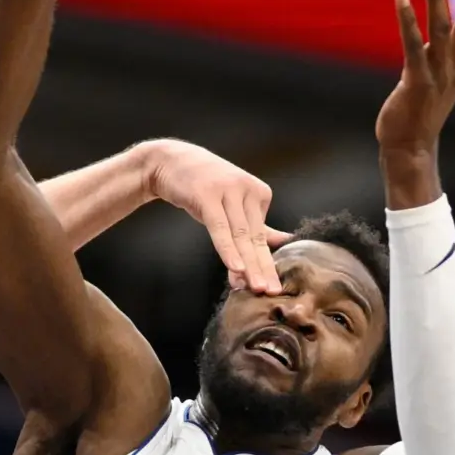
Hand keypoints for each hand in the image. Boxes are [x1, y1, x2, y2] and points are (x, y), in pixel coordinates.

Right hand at [139, 139, 290, 294]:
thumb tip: (285, 240)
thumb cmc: (203, 186)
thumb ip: (257, 224)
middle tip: (272, 292)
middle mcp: (247, 190)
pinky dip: (228, 249)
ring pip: (240, 235)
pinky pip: (219, 228)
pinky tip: (236, 268)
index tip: (267, 289)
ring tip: (256, 286)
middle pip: (255, 237)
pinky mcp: (207, 194)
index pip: (261, 236)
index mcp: (260, 192)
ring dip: (248, 264)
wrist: (169, 162)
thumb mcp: (233, 203)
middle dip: (264, 267)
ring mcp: (228, 190)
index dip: (264, 264)